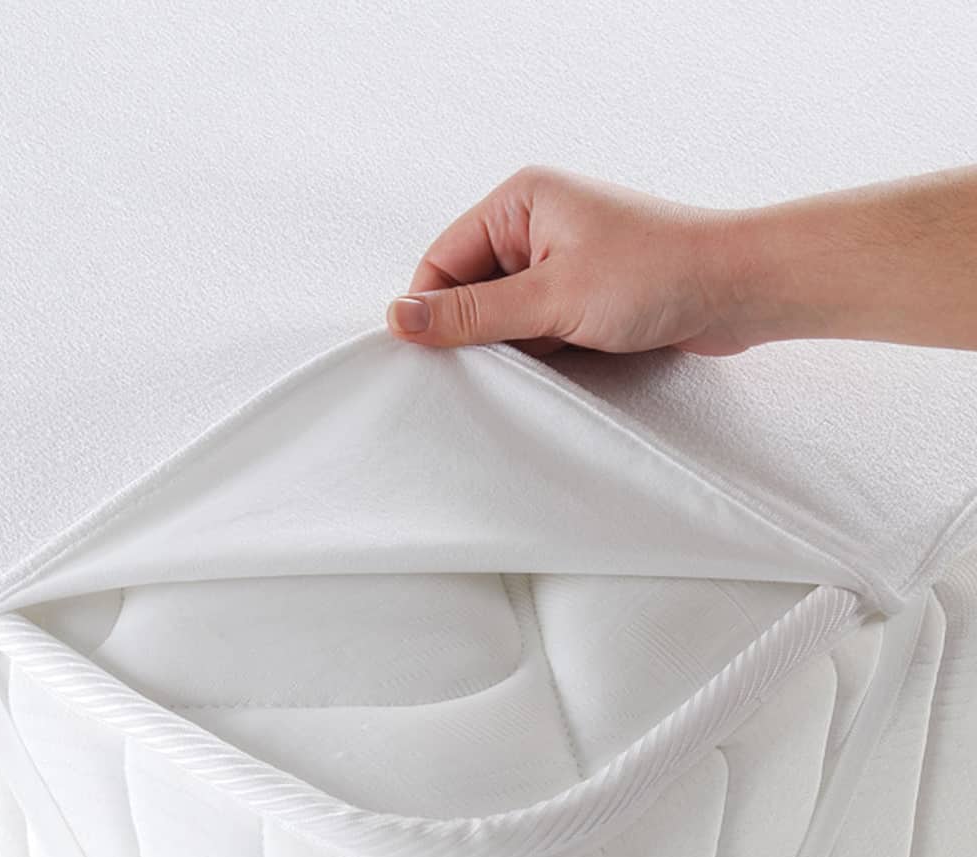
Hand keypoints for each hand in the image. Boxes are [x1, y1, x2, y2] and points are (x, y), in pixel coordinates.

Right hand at [385, 165, 749, 355]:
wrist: (743, 290)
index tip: (425, 357)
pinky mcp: (584, 291)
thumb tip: (401, 318)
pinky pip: (539, 325)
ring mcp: (563, 260)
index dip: (431, 309)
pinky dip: (542, 350)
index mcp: (520, 201)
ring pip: (506, 313)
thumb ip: (473, 312)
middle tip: (486, 368)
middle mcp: (537, 224)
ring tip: (542, 358)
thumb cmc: (659, 273)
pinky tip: (562, 362)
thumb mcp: (552, 297)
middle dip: (477, 330)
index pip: (443, 259)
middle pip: (472, 288)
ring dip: (514, 344)